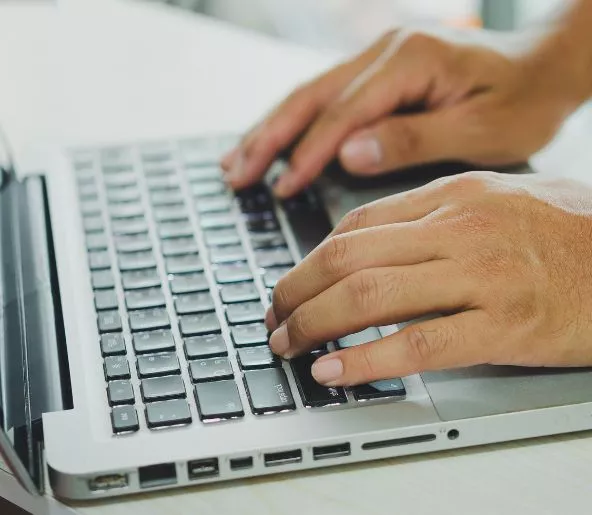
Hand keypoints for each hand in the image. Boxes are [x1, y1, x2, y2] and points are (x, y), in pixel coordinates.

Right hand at [221, 30, 577, 197]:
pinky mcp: (379, 74)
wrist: (545, 69)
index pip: (342, 114)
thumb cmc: (523, 102)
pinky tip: (272, 140)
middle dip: (268, 138)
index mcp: (409, 61)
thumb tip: (348, 154)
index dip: (308, 154)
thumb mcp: (479, 130)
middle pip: (310, 97)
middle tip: (235, 175)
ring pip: (309, 95)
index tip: (282, 189)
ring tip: (236, 161)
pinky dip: (293, 123)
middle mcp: (386, 52)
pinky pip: (325, 98)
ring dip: (270, 129)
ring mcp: (379, 59)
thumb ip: (412, 140)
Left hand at [265, 171, 591, 385]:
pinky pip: (418, 344)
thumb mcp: (492, 201)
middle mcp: (459, 227)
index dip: (308, 258)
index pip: (355, 225)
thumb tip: (362, 245)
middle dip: (296, 291)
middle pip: (348, 257)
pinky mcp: (505, 326)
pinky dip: (366, 360)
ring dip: (315, 324)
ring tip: (287, 345)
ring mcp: (482, 275)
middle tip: (274, 318)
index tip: (289, 285)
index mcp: (451, 193)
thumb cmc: (563, 232)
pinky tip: (333, 371)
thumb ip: (428, 217)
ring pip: (370, 296)